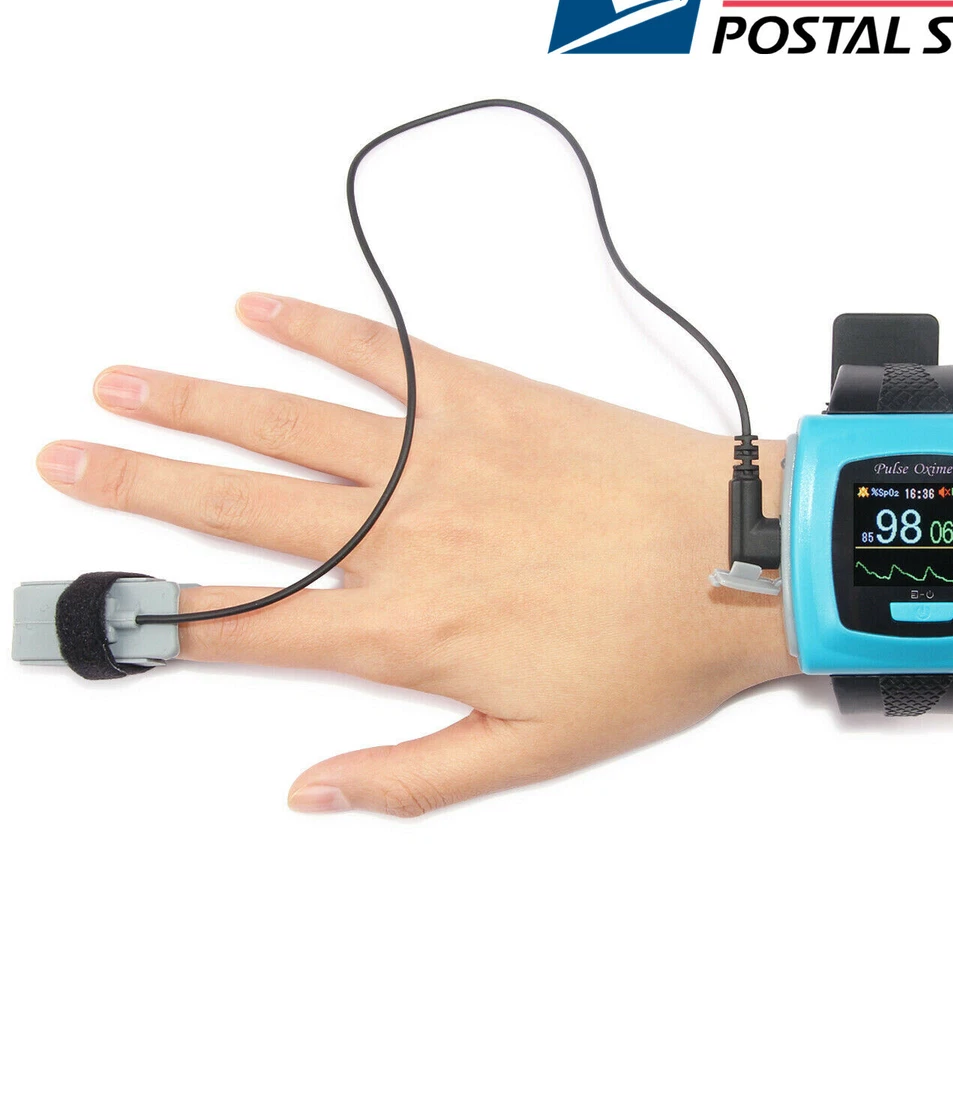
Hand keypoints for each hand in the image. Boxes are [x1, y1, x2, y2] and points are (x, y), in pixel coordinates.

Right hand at [36, 294, 795, 815]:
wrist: (734, 558)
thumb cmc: (647, 654)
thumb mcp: (532, 750)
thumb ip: (411, 776)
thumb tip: (314, 792)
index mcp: (407, 627)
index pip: (256, 625)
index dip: (169, 617)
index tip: (108, 607)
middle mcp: (404, 534)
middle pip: (243, 511)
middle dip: (142, 488)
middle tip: (68, 460)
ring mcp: (438, 456)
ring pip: (288, 426)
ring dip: (196, 404)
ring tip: (124, 387)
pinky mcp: (484, 396)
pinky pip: (383, 354)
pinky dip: (318, 328)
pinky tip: (260, 308)